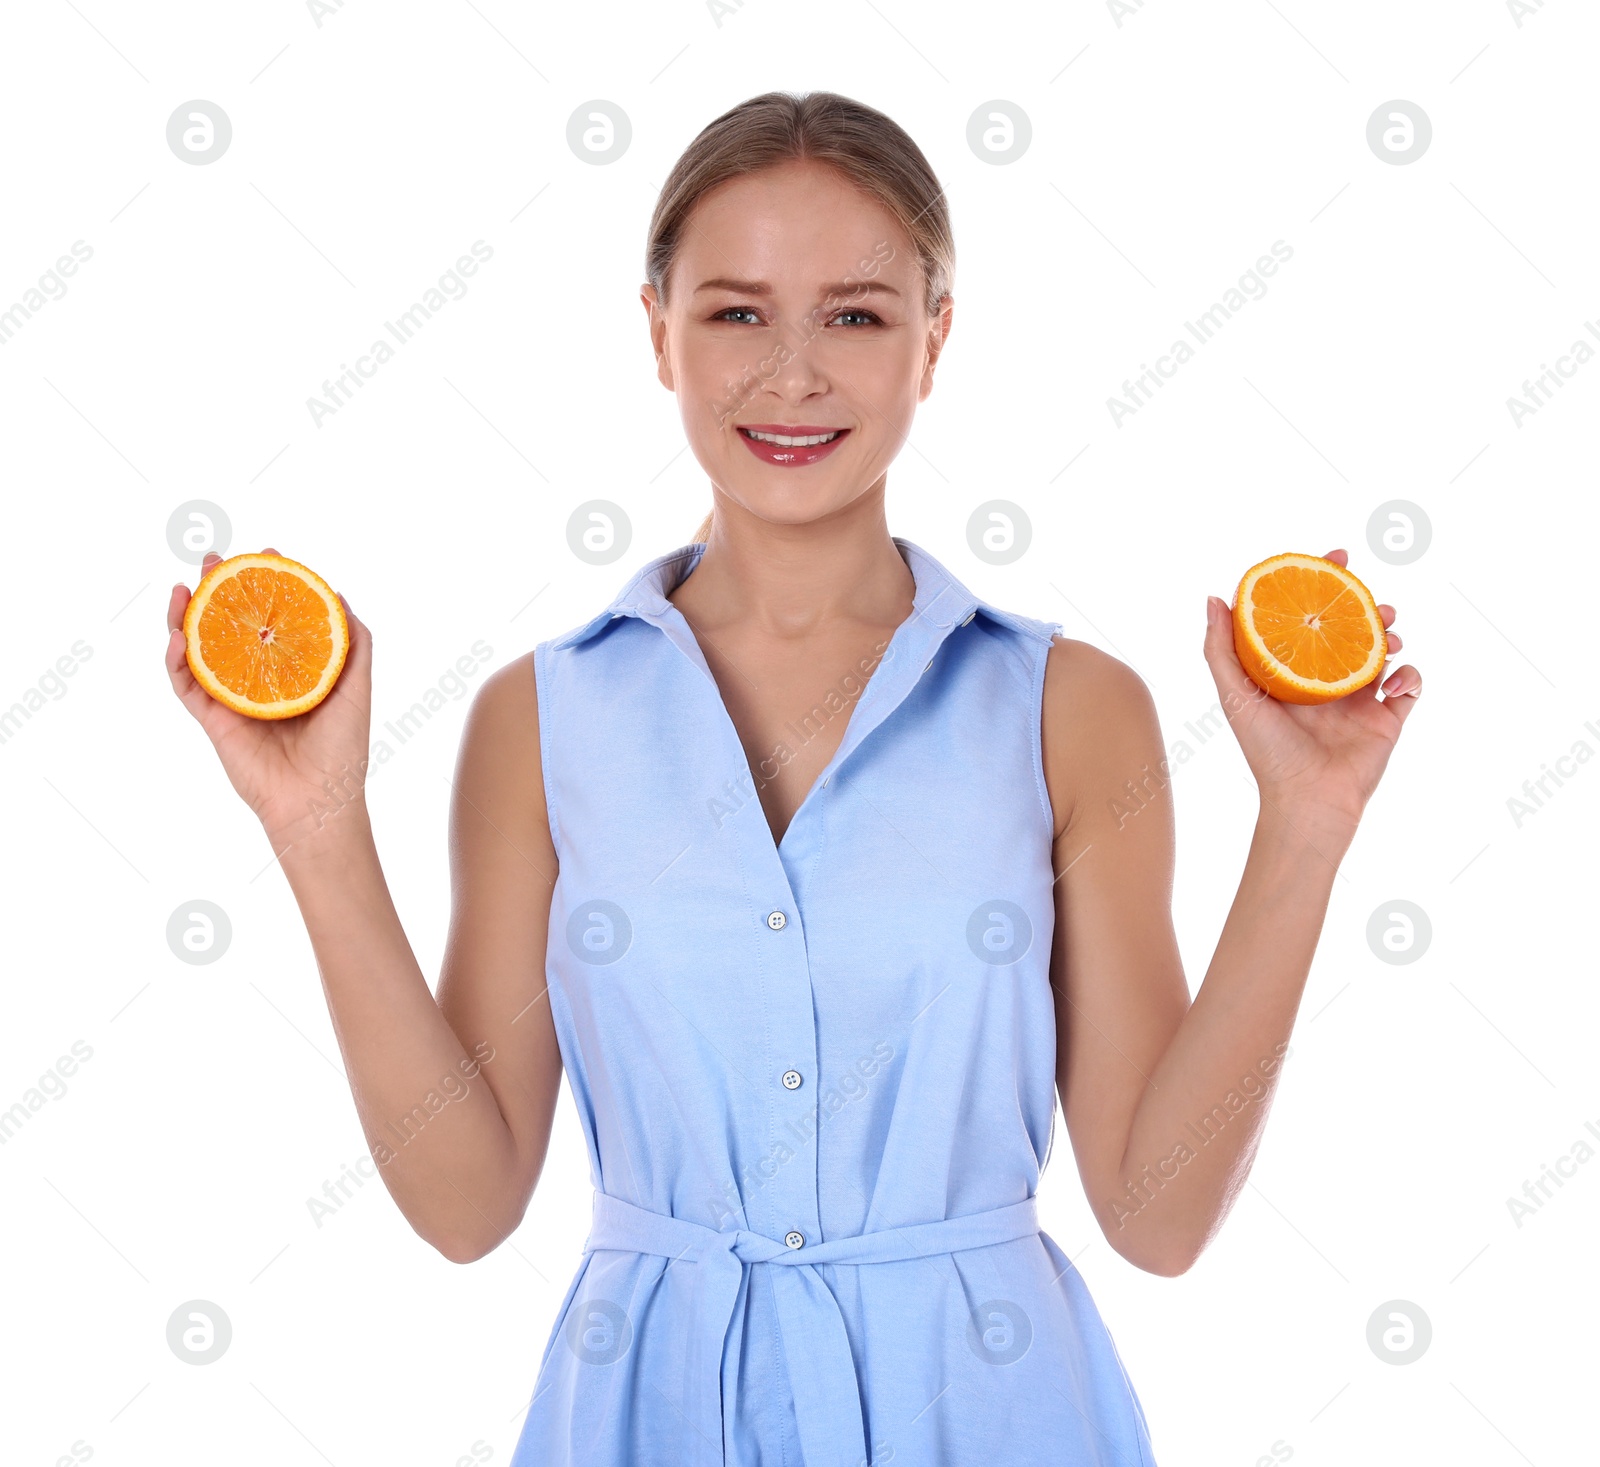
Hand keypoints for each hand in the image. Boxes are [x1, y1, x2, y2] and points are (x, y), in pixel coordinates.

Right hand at [165, 547, 374, 848]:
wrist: (319, 800)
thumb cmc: (343, 748)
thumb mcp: (358, 687)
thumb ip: (354, 644)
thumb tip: (338, 596)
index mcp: (292, 668)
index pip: (273, 616)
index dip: (267, 584)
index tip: (268, 554)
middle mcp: (259, 678)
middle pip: (231, 624)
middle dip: (220, 588)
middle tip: (214, 558)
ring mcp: (233, 697)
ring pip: (200, 648)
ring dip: (186, 615)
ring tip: (184, 587)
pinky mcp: (213, 720)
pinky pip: (186, 685)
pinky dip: (177, 660)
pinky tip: (178, 636)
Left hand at [1202, 548, 1420, 823]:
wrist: (1308, 799)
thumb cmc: (1266, 750)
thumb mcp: (1234, 694)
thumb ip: (1220, 648)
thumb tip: (1214, 597)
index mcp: (1293, 670)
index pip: (1308, 615)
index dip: (1323, 582)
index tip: (1336, 555)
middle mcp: (1325, 679)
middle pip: (1351, 626)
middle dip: (1365, 604)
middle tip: (1369, 597)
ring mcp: (1360, 698)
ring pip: (1384, 649)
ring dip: (1391, 633)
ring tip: (1388, 633)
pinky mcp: (1388, 718)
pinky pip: (1410, 684)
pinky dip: (1410, 675)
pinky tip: (1393, 683)